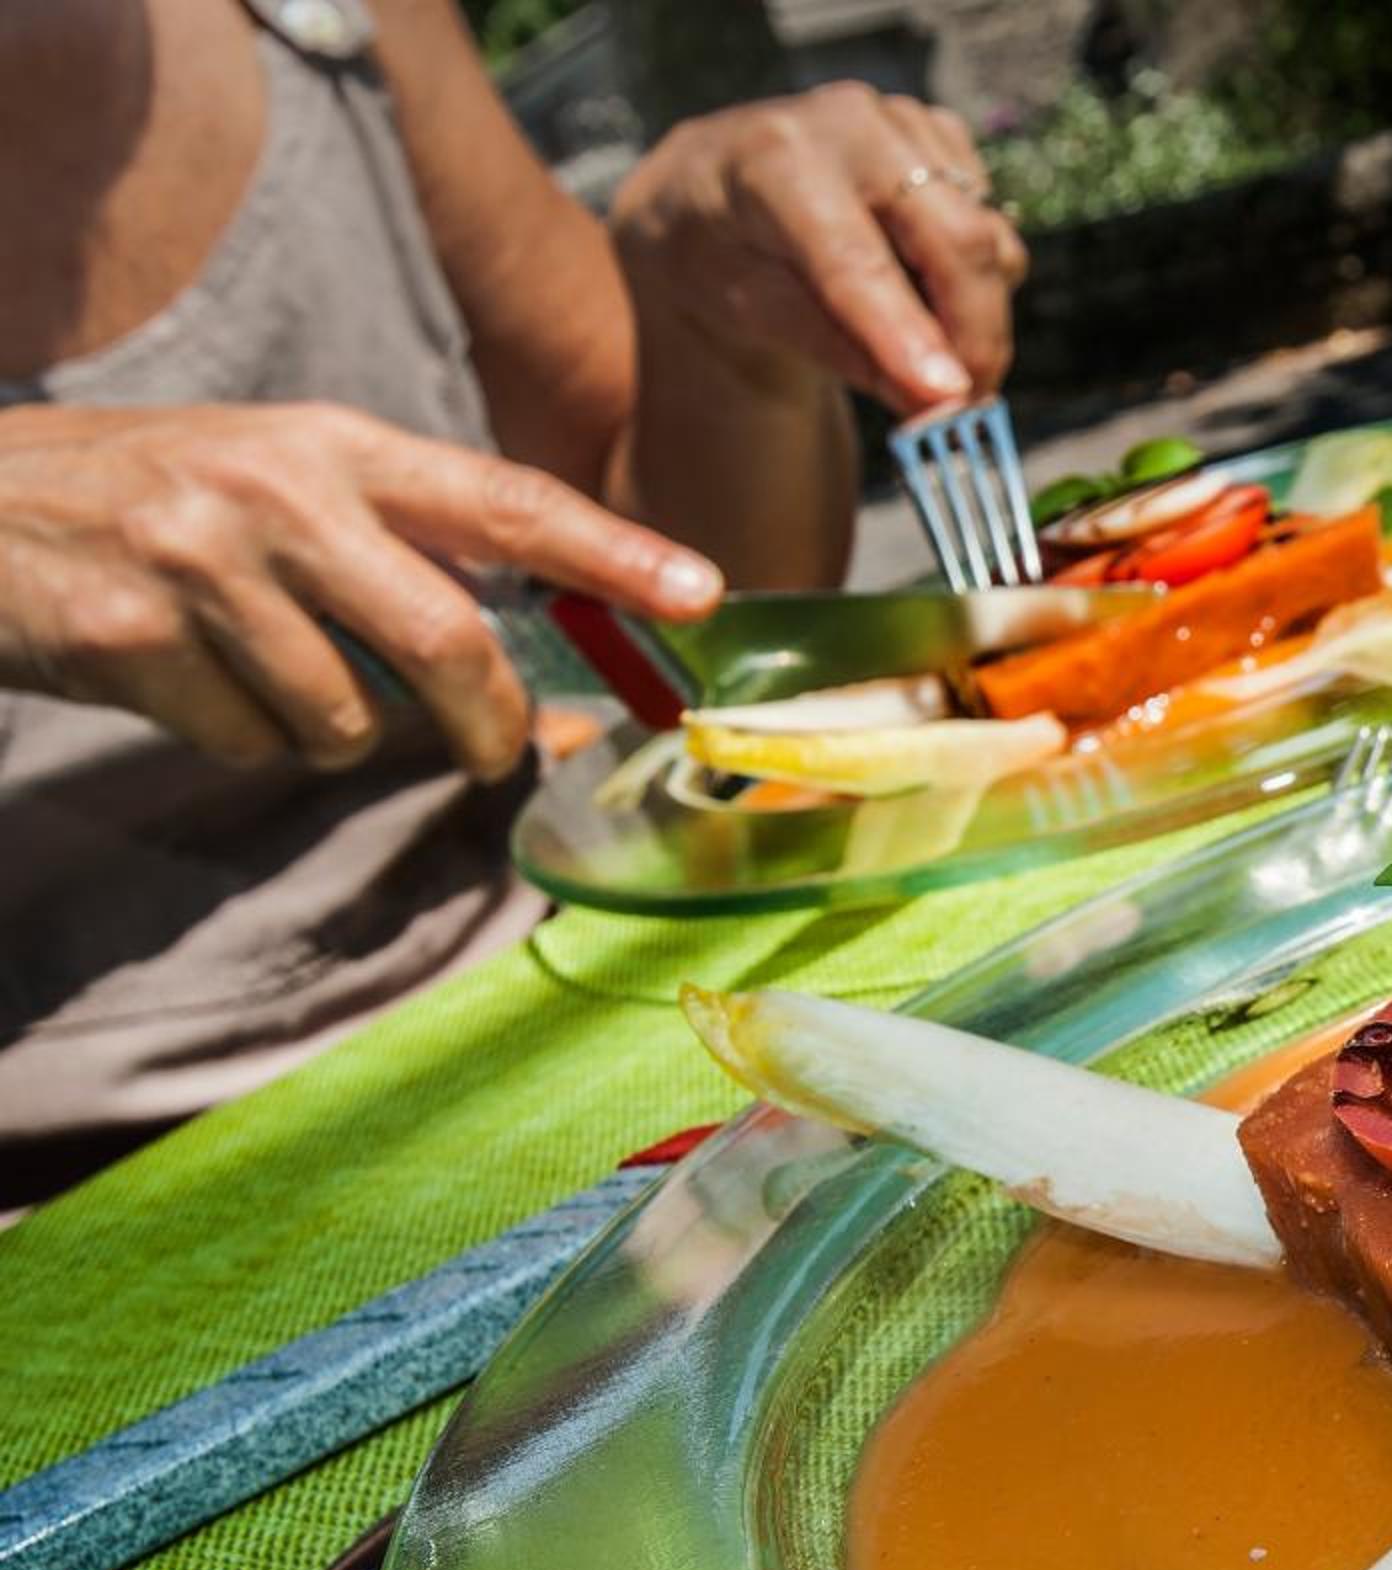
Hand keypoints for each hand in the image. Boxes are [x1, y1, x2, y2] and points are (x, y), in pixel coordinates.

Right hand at [0, 402, 721, 779]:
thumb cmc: (151, 500)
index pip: (506, 498)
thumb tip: (527, 658)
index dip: (614, 550)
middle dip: (487, 721)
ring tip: (270, 678)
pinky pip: (251, 740)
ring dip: (333, 732)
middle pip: (449, 641)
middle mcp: (277, 492)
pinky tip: (187, 680)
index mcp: (333, 444)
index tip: (701, 591)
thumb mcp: (279, 481)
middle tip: (490, 749)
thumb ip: (397, 547)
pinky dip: (243, 736)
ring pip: (346, 717)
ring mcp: (200, 563)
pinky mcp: (135, 639)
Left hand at [607, 82, 1029, 416]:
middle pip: (957, 240)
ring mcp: (906, 124)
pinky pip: (994, 228)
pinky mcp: (943, 137)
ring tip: (928, 358)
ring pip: (989, 240)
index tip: (948, 398)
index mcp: (777, 160)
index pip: (855, 257)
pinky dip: (976, 280)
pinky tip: (923, 291)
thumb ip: (844, 353)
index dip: (905, 330)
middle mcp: (851, 124)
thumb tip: (936, 405)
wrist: (713, 186)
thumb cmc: (723, 255)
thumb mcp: (755, 311)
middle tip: (966, 411)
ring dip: (978, 318)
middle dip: (976, 337)